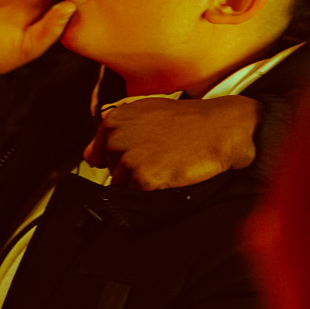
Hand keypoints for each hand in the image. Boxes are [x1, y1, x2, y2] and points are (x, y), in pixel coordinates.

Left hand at [84, 96, 261, 190]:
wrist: (220, 129)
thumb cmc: (187, 121)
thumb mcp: (145, 114)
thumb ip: (115, 133)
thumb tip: (89, 156)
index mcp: (114, 119)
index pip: (98, 154)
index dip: (120, 158)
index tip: (139, 154)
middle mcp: (116, 137)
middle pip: (111, 170)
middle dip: (132, 169)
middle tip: (160, 155)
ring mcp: (128, 158)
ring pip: (122, 185)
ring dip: (142, 180)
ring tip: (165, 162)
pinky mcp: (143, 178)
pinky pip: (138, 194)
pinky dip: (153, 189)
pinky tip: (170, 172)